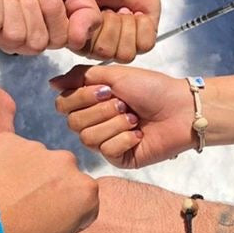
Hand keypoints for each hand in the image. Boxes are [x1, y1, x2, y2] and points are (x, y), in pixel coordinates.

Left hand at [0, 132, 98, 232]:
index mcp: (85, 192)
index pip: (85, 208)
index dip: (68, 222)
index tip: (47, 231)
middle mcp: (66, 162)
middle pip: (64, 180)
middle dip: (51, 194)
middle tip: (25, 214)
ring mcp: (34, 147)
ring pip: (38, 165)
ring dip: (29, 179)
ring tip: (4, 199)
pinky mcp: (6, 139)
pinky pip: (11, 155)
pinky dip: (5, 167)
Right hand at [51, 64, 193, 167]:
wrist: (181, 109)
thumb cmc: (153, 88)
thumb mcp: (115, 74)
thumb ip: (80, 77)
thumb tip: (52, 83)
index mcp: (92, 102)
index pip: (63, 105)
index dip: (81, 98)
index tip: (106, 89)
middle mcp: (96, 122)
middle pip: (73, 123)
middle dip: (101, 110)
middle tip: (124, 104)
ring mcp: (107, 142)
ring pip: (89, 138)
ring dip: (115, 124)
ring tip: (135, 118)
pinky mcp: (120, 158)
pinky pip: (107, 151)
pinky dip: (125, 138)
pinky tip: (139, 134)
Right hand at [81, 0, 160, 61]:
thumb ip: (72, 10)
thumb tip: (74, 30)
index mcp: (79, 37)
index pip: (86, 49)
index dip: (94, 26)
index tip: (97, 8)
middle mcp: (99, 46)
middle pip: (107, 53)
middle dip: (112, 24)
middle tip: (112, 8)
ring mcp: (121, 46)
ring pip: (126, 53)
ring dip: (128, 25)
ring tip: (124, 10)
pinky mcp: (142, 41)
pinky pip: (145, 45)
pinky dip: (144, 25)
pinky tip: (138, 13)